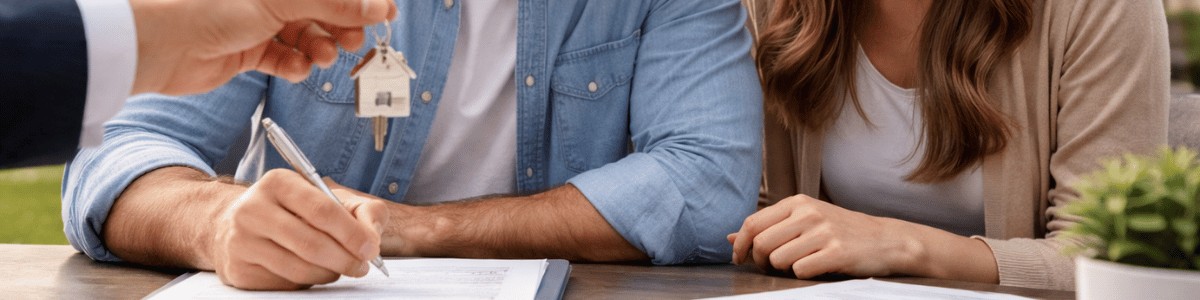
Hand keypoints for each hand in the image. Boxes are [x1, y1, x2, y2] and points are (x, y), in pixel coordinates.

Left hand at [128, 0, 397, 94]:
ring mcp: (259, 21)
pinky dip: (295, 65)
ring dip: (320, 48)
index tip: (385, 14)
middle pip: (323, 9)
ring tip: (321, 57)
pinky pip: (285, 57)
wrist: (158, 43)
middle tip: (353, 42)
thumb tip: (379, 6)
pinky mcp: (248, 50)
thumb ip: (336, 4)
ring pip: (306, 35)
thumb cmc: (207, 7)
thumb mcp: (283, 1)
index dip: (359, 0)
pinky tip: (295, 67)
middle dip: (342, 26)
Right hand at [208, 169, 386, 289]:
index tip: (371, 249)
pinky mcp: (239, 270)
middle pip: (311, 244)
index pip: (322, 210)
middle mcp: (253, 209)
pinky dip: (308, 282)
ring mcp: (241, 241)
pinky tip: (312, 271)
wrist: (240, 225)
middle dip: (345, 259)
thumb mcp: (330, 198)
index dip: (352, 233)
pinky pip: (285, 284)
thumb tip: (372, 237)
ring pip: (299, 269)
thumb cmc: (296, 211)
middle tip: (361, 266)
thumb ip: (363, 210)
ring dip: (329, 273)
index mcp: (278, 183)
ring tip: (339, 268)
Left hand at [728, 195, 927, 278]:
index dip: (740, 245)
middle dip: (760, 261)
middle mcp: (808, 213)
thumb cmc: (840, 230)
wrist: (884, 240)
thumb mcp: (805, 220)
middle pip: (761, 244)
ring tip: (799, 263)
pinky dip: (803, 275)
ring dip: (784, 269)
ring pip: (778, 259)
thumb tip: (730, 238)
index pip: (752, 223)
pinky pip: (800, 271)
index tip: (739, 259)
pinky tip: (817, 267)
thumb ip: (769, 227)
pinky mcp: (837, 252)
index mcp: (797, 203)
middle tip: (772, 266)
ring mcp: (823, 232)